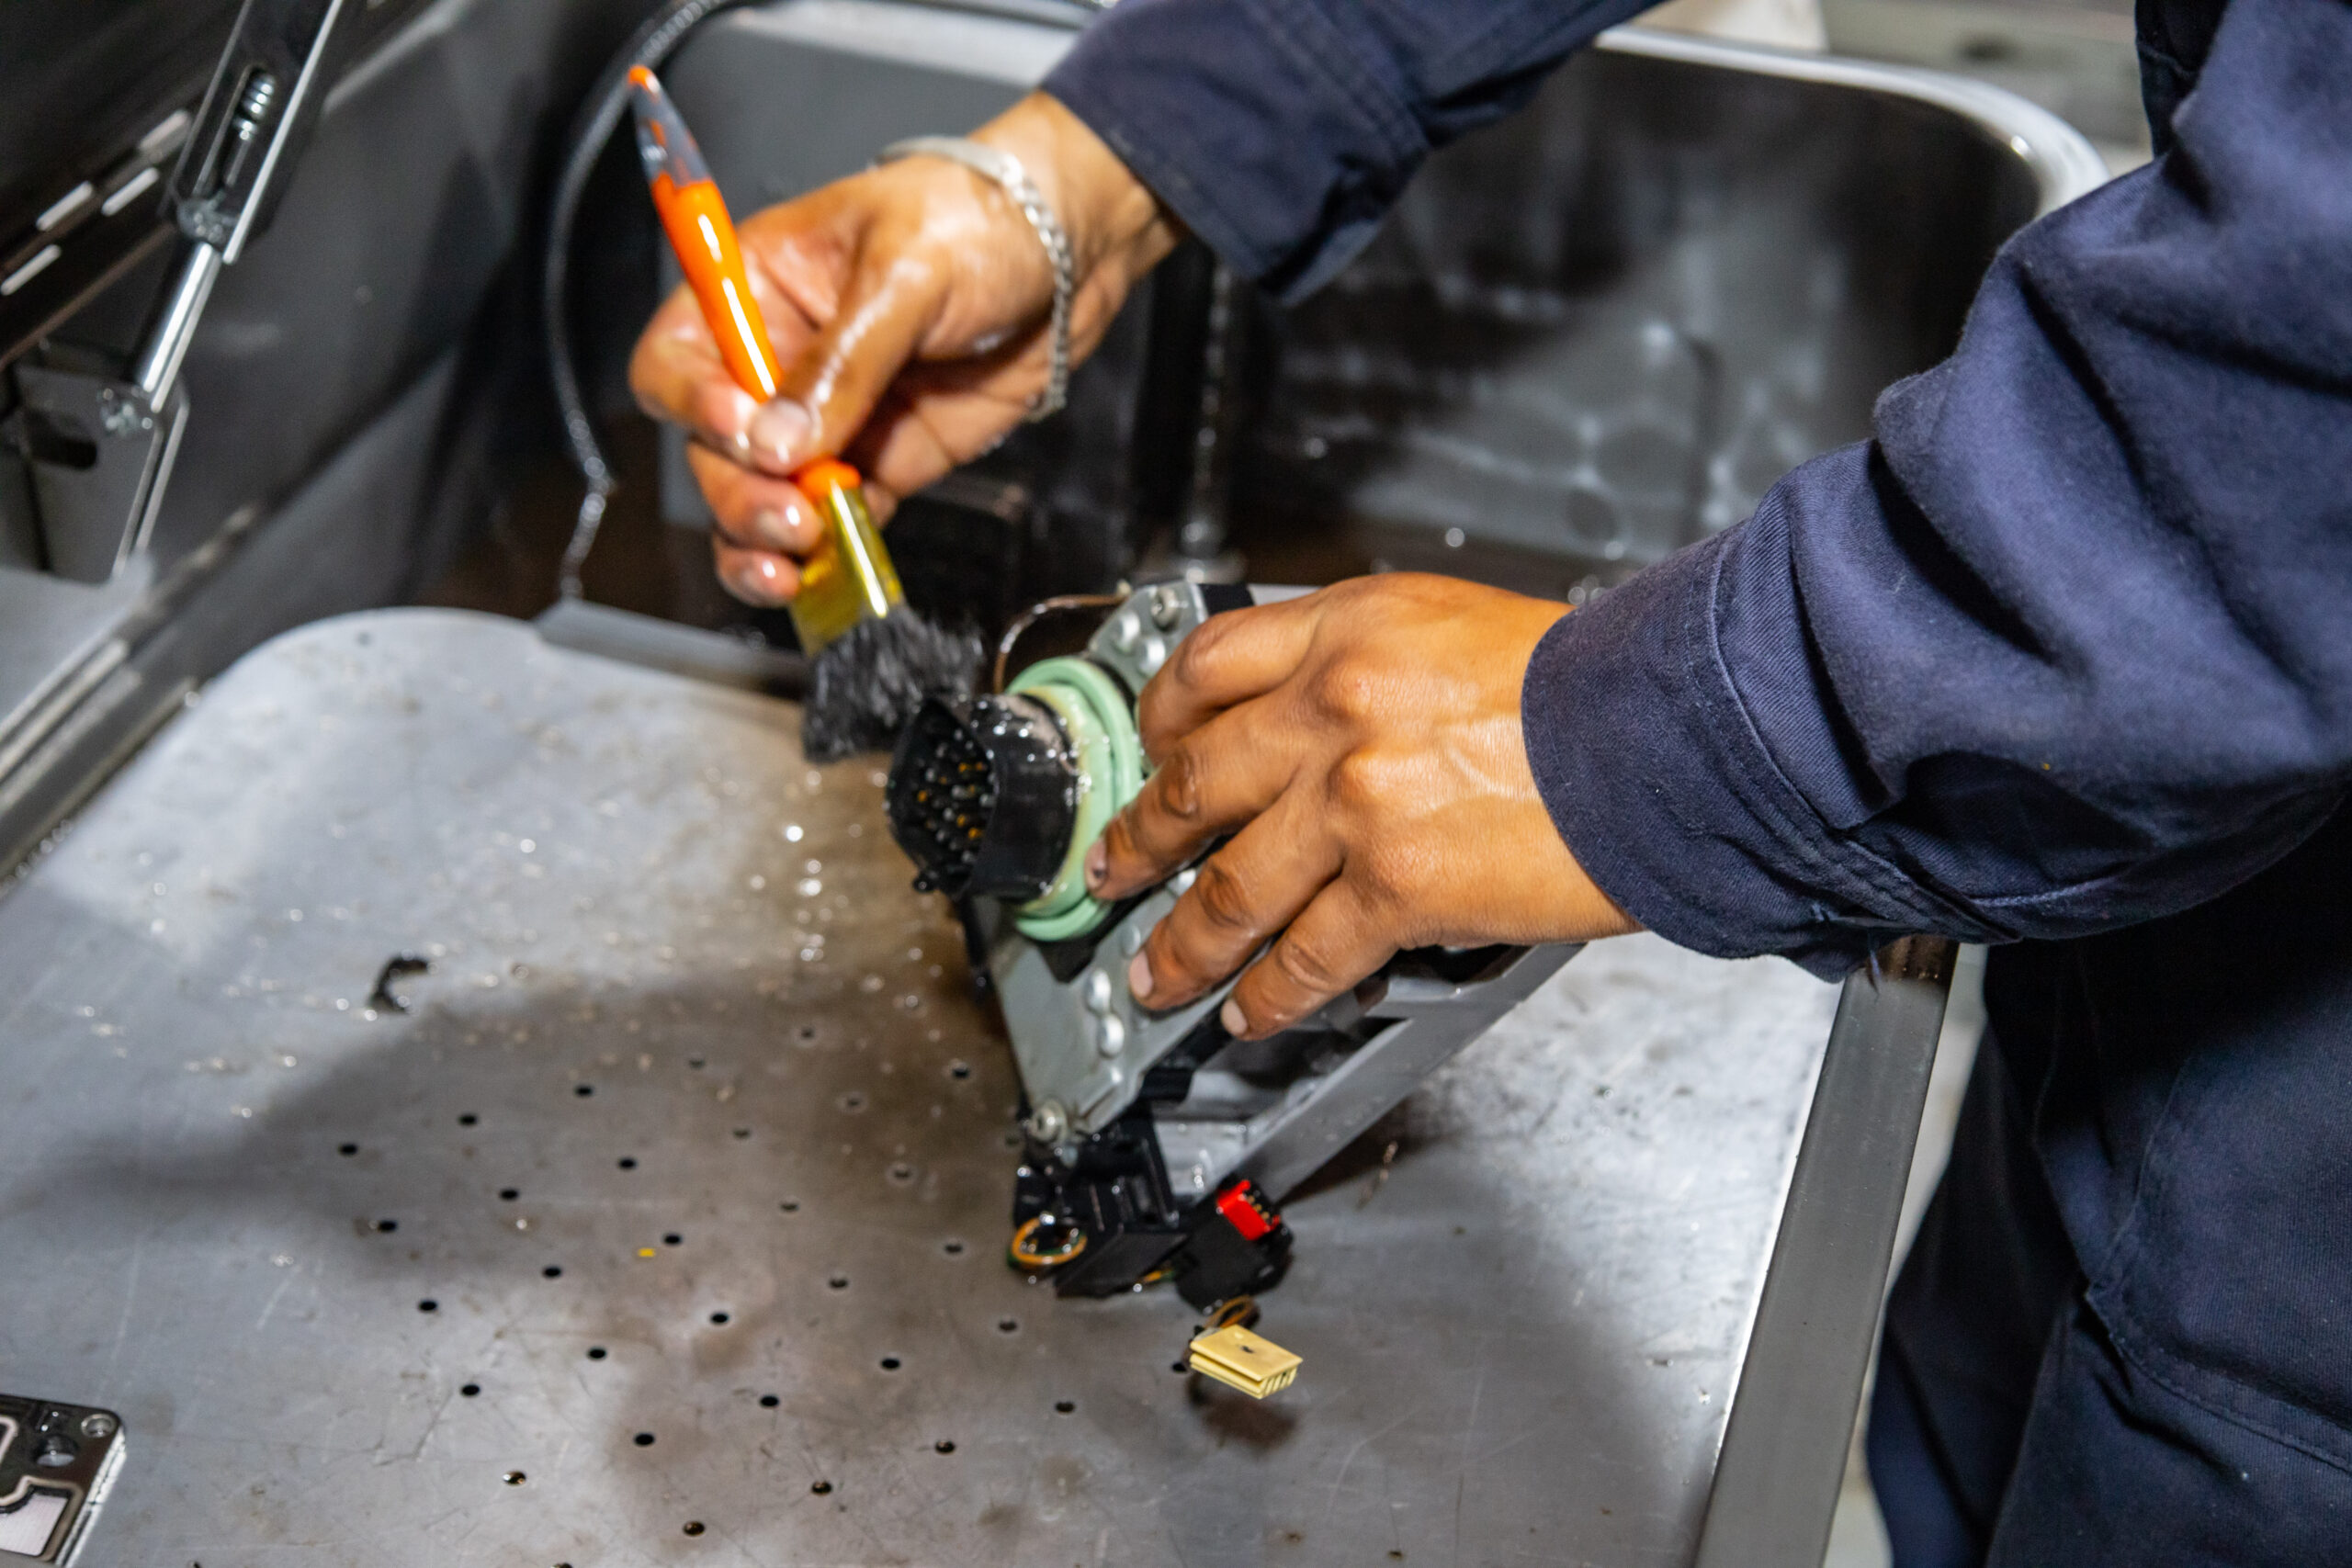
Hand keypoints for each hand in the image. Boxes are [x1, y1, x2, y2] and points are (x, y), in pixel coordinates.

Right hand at [627, 92, 1177, 605]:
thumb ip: (843, 361)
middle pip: (714, 448)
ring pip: (762, 498)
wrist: (1066, 254)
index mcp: (753, 290)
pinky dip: (828, 557)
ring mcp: (827, 419)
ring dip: (764, 540)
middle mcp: (776, 361)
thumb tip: (778, 443)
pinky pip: (834, 523)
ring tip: (792, 563)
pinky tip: (832, 572)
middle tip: (786, 515)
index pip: (675, 358)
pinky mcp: (878, 462)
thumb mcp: (904, 271)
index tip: (740, 428)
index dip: (691, 402)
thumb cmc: (975, 220)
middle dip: (739, 492)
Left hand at [1083, 575, 1640, 1038]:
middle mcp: (1336, 703)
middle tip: (1113, 867)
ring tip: (1157, 972)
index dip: (1161, 718)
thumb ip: (1378, 666)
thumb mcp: (1462, 628)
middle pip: (1195, 780)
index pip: (1209, 664)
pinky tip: (1251, 1011)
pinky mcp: (1394, 882)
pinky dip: (1269, 994)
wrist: (1671, 731)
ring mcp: (1355, 798)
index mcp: (1350, 629)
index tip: (1151, 749)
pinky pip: (1304, 955)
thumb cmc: (1598, 683)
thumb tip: (1329, 722)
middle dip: (1140, 839)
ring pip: (1228, 885)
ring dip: (1182, 943)